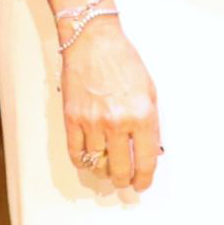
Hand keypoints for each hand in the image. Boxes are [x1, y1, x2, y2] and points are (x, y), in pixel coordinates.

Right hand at [58, 18, 160, 191]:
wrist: (93, 41)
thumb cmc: (123, 60)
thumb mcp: (149, 91)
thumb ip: (150, 123)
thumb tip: (148, 151)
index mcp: (142, 115)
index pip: (146, 161)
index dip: (144, 179)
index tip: (142, 184)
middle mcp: (118, 122)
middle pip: (120, 169)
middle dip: (124, 180)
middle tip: (125, 180)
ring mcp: (93, 122)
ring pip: (97, 164)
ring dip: (103, 171)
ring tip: (107, 167)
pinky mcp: (72, 118)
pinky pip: (76, 153)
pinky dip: (83, 162)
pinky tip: (89, 159)